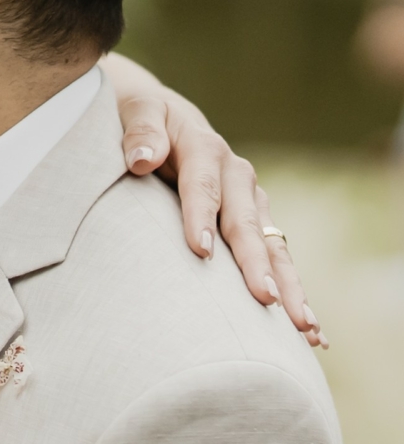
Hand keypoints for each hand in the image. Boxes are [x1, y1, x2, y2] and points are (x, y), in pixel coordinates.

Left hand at [108, 63, 322, 346]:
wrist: (162, 115)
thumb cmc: (140, 119)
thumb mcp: (135, 111)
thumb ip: (140, 130)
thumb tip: (141, 158)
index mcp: (205, 149)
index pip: (203, 186)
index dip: (201, 216)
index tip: (200, 250)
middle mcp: (236, 176)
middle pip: (247, 224)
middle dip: (257, 264)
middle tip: (266, 300)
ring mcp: (251, 201)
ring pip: (273, 247)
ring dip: (290, 286)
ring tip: (304, 326)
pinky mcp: (256, 223)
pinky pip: (277, 259)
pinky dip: (293, 292)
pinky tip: (309, 332)